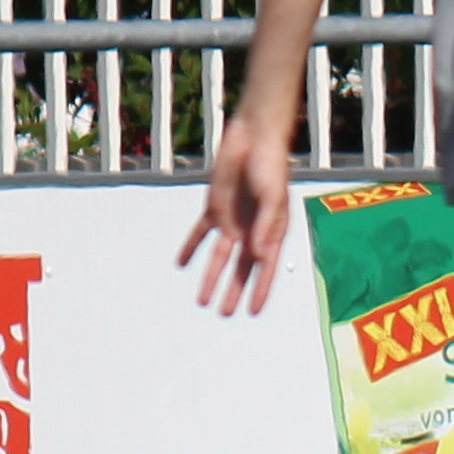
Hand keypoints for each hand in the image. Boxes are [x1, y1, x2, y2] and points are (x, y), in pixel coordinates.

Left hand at [178, 110, 294, 316]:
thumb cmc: (270, 166)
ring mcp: (233, 221)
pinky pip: (200, 234)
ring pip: (220, 257)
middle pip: (241, 268)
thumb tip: (257, 256)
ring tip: (202, 301)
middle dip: (234, 292)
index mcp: (272, 231)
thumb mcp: (272, 197)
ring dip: (212, 278)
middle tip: (225, 314)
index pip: (264, 267)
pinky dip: (191, 248)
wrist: (253, 140)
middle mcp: (252, 231)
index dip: (260, 290)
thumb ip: (265, 226)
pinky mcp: (215, 210)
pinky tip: (181, 264)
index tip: (252, 311)